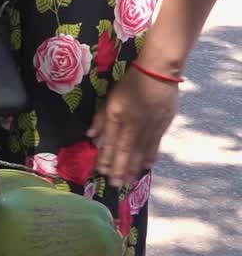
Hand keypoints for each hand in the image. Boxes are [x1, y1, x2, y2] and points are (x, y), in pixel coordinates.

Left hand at [87, 64, 179, 186]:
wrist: (158, 70)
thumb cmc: (130, 83)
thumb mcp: (109, 98)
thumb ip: (100, 119)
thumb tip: (90, 138)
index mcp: (117, 116)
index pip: (110, 142)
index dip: (106, 158)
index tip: (102, 172)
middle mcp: (133, 123)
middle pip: (126, 150)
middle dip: (120, 168)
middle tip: (116, 185)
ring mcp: (151, 124)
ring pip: (141, 149)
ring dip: (134, 166)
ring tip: (130, 181)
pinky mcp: (164, 123)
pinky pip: (156, 143)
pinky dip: (150, 155)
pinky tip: (146, 166)